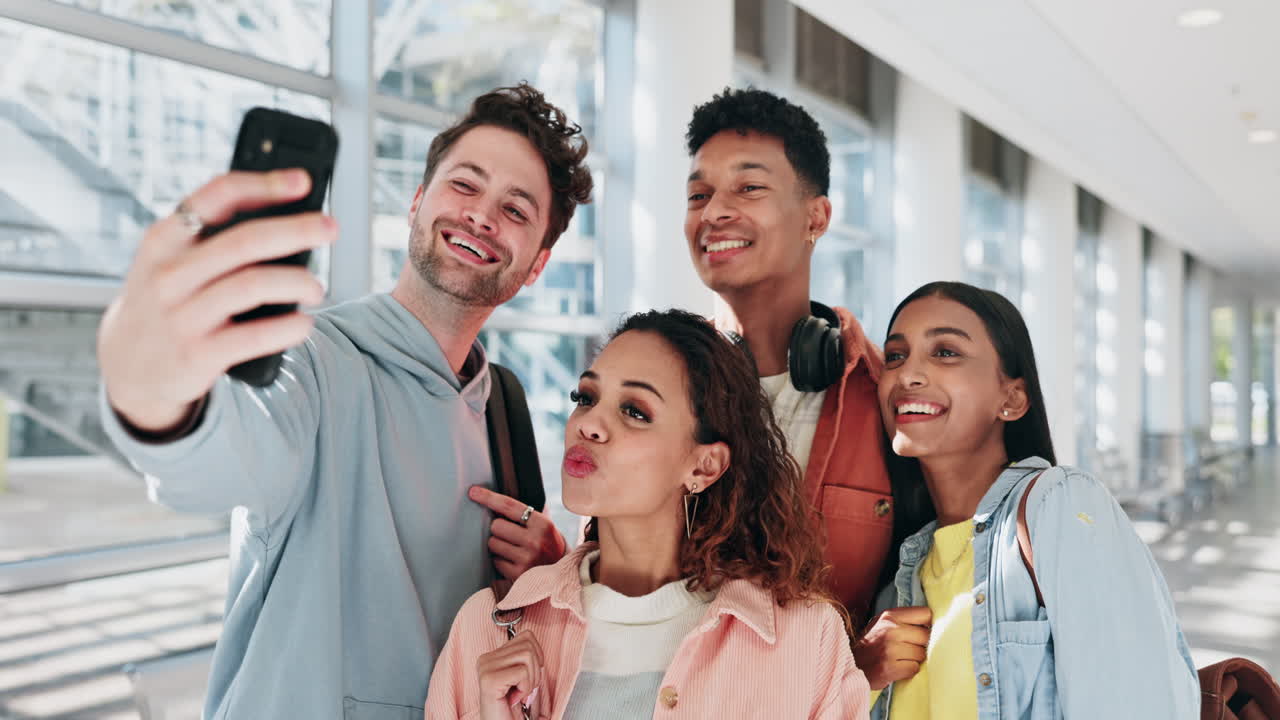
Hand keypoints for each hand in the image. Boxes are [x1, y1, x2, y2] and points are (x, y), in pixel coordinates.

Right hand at [97, 169, 334, 431]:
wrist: (127, 367)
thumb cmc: (165, 303)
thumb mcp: (169, 262)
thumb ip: (212, 239)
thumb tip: (286, 217)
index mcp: (164, 240)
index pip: (217, 196)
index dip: (265, 185)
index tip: (303, 181)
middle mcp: (170, 274)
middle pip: (246, 241)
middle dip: (297, 230)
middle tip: (330, 228)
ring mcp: (182, 316)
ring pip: (253, 285)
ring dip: (297, 282)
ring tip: (317, 288)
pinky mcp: (198, 354)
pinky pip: (255, 336)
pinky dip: (289, 327)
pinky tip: (304, 323)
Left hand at [469, 487, 566, 581]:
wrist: (560, 571)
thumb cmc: (545, 542)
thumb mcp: (542, 524)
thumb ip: (523, 511)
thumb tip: (493, 499)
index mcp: (542, 524)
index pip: (509, 506)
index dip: (488, 497)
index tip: (473, 491)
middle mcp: (536, 541)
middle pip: (496, 526)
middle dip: (497, 528)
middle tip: (508, 532)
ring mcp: (527, 559)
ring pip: (492, 543)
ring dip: (497, 544)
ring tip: (511, 547)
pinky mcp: (518, 574)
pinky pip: (495, 561)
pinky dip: (499, 559)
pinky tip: (512, 560)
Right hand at [477, 630, 543, 719]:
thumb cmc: (512, 709)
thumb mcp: (523, 678)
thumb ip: (527, 659)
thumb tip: (536, 648)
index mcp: (492, 656)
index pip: (526, 637)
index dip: (537, 658)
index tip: (528, 678)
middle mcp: (485, 659)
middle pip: (528, 645)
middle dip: (535, 671)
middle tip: (524, 689)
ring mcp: (485, 668)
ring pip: (527, 656)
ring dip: (530, 681)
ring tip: (519, 693)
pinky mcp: (489, 680)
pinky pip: (522, 672)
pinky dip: (525, 688)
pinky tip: (514, 698)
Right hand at [853, 606, 931, 689]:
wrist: (850, 664)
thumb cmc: (871, 643)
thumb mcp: (882, 623)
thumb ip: (903, 620)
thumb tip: (932, 623)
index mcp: (890, 616)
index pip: (925, 613)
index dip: (928, 624)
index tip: (923, 630)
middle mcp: (890, 630)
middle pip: (926, 636)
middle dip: (921, 644)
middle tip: (909, 648)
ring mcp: (890, 649)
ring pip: (922, 654)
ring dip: (915, 659)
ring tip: (901, 658)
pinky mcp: (890, 668)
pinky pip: (914, 668)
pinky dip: (909, 670)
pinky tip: (898, 668)